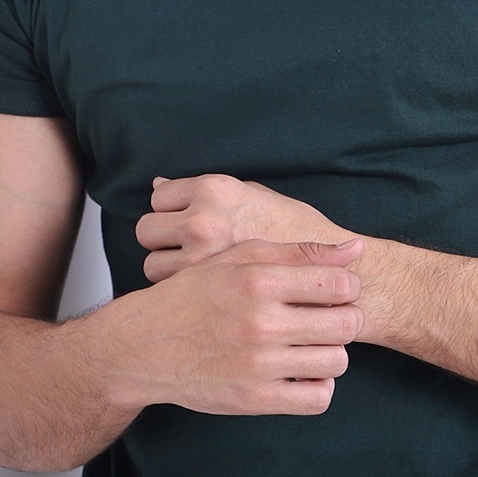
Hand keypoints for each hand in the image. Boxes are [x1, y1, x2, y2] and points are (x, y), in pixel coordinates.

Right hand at [112, 236, 364, 415]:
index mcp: (258, 281)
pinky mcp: (254, 399)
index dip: (347, 287)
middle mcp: (260, 322)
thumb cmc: (193, 297)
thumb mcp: (237, 260)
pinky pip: (317, 398)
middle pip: (346, 324)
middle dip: (346, 320)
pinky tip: (300, 372)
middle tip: (328, 319)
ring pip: (337, 361)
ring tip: (310, 345)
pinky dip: (317, 386)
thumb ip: (297, 252)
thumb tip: (356, 250)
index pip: (339, 284)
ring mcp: (258, 364)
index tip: (334, 292)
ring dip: (330, 353)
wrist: (143, 345)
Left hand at [137, 172, 353, 282]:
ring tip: (199, 274)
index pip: (159, 196)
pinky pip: (169, 291)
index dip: (172, 212)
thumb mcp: (253, 195)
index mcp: (215, 190)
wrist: (329, 272)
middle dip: (163, 241)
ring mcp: (200, 259)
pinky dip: (181, 294)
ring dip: (168, 270)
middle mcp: (203, 220)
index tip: (187, 224)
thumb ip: (204, 191)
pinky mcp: (204, 293)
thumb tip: (157, 182)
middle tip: (188, 251)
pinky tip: (204, 293)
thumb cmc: (293, 232)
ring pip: (152, 265)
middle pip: (147, 230)